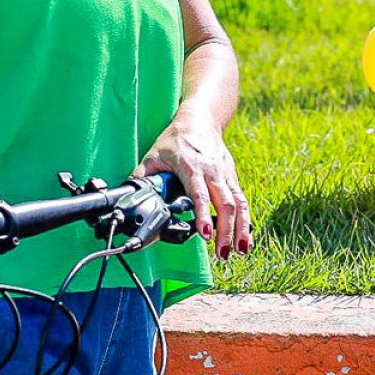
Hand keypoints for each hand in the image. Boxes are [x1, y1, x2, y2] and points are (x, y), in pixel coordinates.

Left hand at [139, 112, 250, 260]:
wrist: (200, 120)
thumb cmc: (177, 138)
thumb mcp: (154, 154)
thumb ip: (143, 176)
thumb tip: (130, 196)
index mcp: (192, 167)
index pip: (200, 194)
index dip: (204, 214)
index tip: (205, 234)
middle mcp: (212, 172)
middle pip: (225, 204)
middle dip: (226, 231)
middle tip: (222, 253)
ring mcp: (225, 175)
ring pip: (238, 204)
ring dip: (241, 229)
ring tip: (240, 251)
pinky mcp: (232, 178)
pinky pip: (242, 201)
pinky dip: (245, 221)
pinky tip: (245, 238)